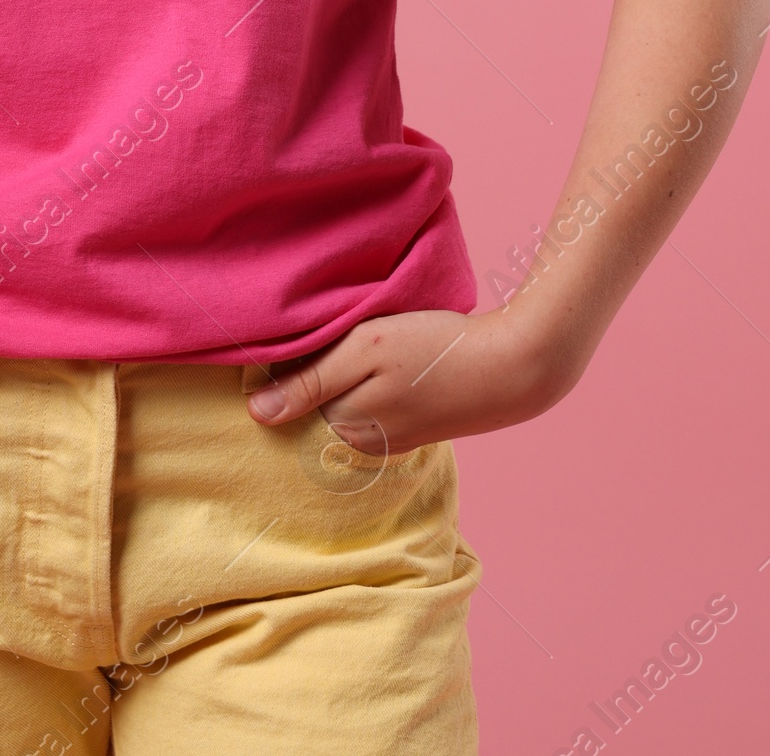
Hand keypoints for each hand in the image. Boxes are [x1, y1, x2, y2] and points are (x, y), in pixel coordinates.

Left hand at [245, 307, 577, 454]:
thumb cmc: (435, 351)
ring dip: (345, 374)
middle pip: (319, 402)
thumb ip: (311, 382)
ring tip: (362, 340)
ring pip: (347, 401)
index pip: (292, 399)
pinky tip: (388, 358)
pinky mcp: (415, 425)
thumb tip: (256, 415)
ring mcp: (392, 438)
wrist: (513, 366)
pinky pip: (375, 404)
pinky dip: (372, 382)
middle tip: (335, 328)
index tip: (297, 332)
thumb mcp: (365, 351)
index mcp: (345, 427)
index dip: (288, 362)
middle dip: (315, 371)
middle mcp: (364, 443)